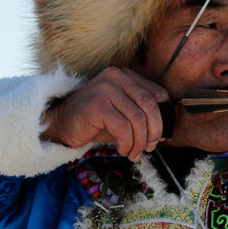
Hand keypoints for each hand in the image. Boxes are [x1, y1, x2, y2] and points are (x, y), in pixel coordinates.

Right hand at [40, 67, 169, 160]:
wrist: (62, 123)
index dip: (164, 118)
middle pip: (150, 106)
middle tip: (151, 147)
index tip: (161, 136)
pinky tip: (123, 149)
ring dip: (140, 142)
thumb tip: (166, 132)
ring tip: (134, 153)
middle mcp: (116, 77)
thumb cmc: (96, 120)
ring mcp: (105, 89)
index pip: (158, 94)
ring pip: (137, 119)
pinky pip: (123, 128)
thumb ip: (142, 114)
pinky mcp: (97, 105)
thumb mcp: (123, 112)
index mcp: (126, 75)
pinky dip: (127, 143)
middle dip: (155, 131)